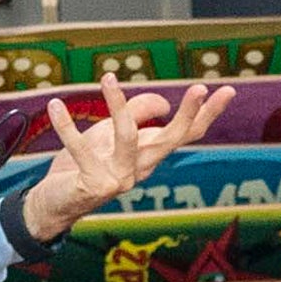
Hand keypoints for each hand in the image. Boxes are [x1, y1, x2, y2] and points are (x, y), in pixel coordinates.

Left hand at [15, 71, 234, 240]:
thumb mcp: (108, 133)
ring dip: (118, 106)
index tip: (227, 91)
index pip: (185, 133)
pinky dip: (66, 126)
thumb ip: (134, 114)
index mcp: (148, 154)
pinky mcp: (93, 184)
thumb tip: (163, 103)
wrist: (53, 203)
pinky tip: (55, 107)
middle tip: (201, 88)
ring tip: (108, 78)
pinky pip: (80, 148)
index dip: (206, 114)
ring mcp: (119, 178)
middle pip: (172, 139)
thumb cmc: (83, 165)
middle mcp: (139, 168)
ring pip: (128, 137)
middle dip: (189, 114)